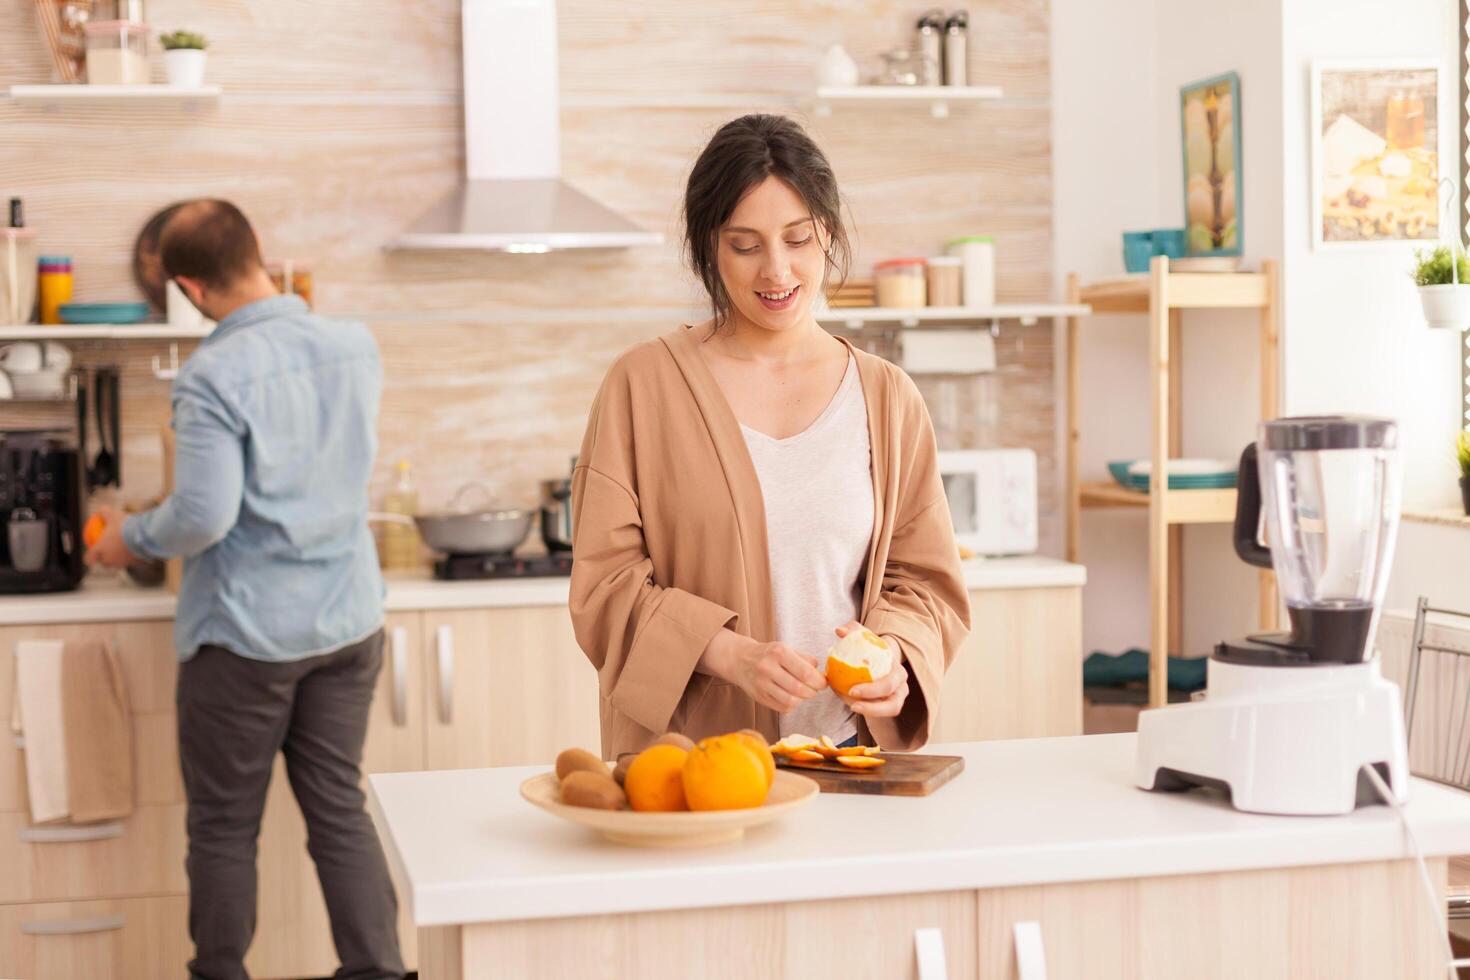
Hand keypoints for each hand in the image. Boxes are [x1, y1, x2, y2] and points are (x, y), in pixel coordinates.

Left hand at [84, 507, 137, 569]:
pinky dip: (131, 557)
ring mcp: (122, 563)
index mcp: (100, 550)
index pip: (89, 559)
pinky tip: (135, 549)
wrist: (144, 535)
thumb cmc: (125, 526)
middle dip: (104, 558)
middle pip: (104, 563)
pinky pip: (130, 561)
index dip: (89, 557)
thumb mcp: (113, 515)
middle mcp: (110, 559)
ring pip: (118, 563)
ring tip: (123, 549)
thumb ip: (104, 512)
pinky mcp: (134, 563)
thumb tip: (101, 509)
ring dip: (118, 558)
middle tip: (108, 550)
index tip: (91, 553)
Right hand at [703, 632, 827, 712]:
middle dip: (813, 692)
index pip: (805, 672)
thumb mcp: (785, 648)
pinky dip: (792, 705)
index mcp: (778, 652)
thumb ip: (805, 659)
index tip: (823, 683)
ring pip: (791, 701)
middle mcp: (768, 668)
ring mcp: (761, 684)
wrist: (740, 659)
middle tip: (815, 689)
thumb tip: (821, 673)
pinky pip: (782, 708)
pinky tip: (792, 697)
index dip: (819, 681)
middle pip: (799, 689)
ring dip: (803, 700)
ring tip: (804, 693)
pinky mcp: (758, 697)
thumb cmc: (768, 654)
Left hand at [833, 623, 909, 718]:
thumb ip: (852, 630)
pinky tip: (850, 705)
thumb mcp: (863, 635)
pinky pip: (880, 713)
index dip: (872, 690)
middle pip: (893, 704)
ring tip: (852, 707)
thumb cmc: (872, 646)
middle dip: (873, 706)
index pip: (889, 683)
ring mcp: (897, 698)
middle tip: (851, 703)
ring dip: (871, 713)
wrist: (880, 655)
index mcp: (898, 671)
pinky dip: (867, 711)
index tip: (852, 689)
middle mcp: (901, 687)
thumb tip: (840, 631)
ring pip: (890, 711)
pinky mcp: (888, 705)